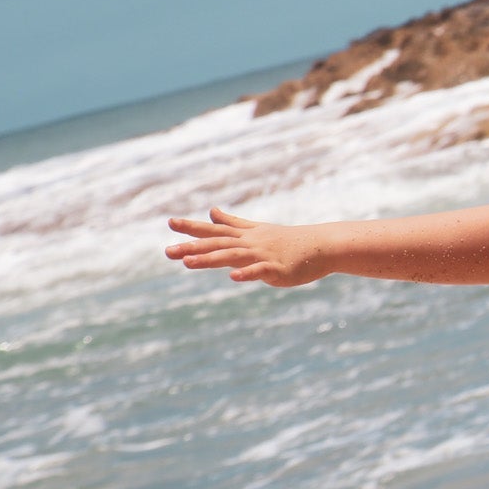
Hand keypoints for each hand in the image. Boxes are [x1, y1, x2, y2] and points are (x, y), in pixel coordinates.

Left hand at [165, 207, 325, 286]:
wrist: (321, 246)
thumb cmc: (289, 240)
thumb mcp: (257, 229)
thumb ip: (232, 223)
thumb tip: (211, 211)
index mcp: (245, 236)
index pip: (214, 230)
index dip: (192, 227)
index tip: (170, 223)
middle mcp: (250, 244)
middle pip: (217, 244)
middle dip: (191, 247)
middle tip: (167, 252)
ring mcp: (263, 255)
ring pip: (232, 256)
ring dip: (209, 259)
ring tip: (187, 263)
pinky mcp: (277, 269)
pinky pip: (259, 271)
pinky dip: (247, 273)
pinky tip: (233, 277)